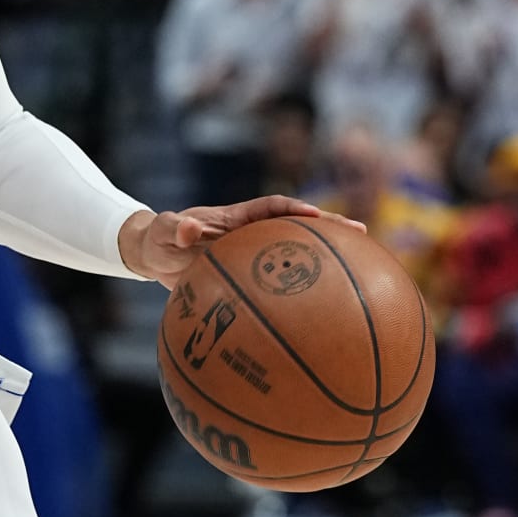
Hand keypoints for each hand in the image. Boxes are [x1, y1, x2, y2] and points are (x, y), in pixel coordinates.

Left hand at [118, 192, 361, 285]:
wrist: (155, 256)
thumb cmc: (158, 239)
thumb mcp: (161, 232)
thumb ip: (173, 228)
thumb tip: (188, 229)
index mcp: (236, 218)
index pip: (270, 208)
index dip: (293, 210)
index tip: (315, 215)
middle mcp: (251, 233)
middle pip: (296, 227)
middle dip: (328, 228)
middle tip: (360, 234)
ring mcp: (254, 254)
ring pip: (294, 254)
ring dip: (325, 258)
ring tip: (362, 266)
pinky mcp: (252, 277)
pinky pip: (279, 282)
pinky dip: (300, 290)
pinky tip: (323, 308)